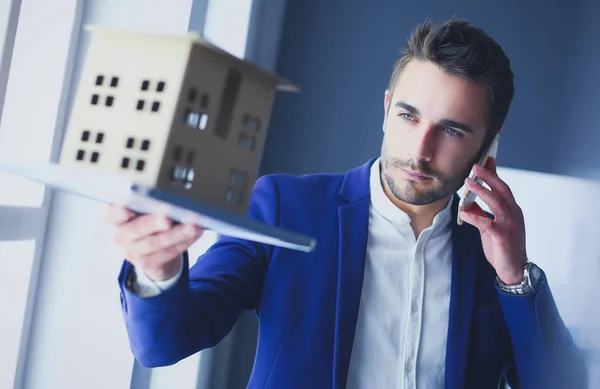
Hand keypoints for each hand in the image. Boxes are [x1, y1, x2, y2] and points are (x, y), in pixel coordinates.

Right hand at [105, 205, 203, 280]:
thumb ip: (151, 203)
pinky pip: (168, 252)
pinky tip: (195, 234)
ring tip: (191, 226)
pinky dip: (184, 242)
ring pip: (154, 243)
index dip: (117, 212)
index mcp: (118, 217)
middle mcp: (122, 235)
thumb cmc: (151, 222)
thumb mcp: (146, 210)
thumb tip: (173, 196)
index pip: (111, 214)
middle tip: (166, 219)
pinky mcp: (147, 263)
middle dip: (152, 223)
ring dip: (176, 234)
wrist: (155, 251)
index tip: (126, 210)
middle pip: (135, 229)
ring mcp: (133, 251)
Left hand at [459, 157, 526, 284]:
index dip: (495, 174)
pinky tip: (463, 213)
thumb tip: (469, 202)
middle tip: (476, 166)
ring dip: (482, 190)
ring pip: (496, 202)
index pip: (503, 187)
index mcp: (512, 210)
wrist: (515, 270)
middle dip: (489, 176)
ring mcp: (509, 225)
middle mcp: (513, 214)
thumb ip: (482, 213)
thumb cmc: (503, 247)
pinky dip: (474, 217)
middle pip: (502, 190)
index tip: (487, 160)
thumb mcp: (491, 227)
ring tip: (468, 181)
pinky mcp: (502, 237)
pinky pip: (487, 223)